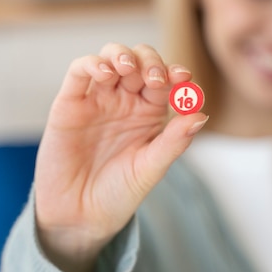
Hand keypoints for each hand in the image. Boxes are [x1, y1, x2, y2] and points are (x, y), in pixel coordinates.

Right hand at [34, 43, 207, 271]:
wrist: (80, 217)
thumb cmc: (118, 193)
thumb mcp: (150, 168)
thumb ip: (174, 142)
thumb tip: (201, 114)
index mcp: (149, 113)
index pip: (165, 80)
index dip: (175, 74)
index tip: (184, 79)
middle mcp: (124, 100)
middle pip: (140, 61)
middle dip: (151, 62)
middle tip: (156, 78)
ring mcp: (97, 99)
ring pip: (111, 57)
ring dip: (122, 55)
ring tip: (129, 69)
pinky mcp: (70, 102)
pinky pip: (79, 71)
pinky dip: (92, 64)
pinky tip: (105, 73)